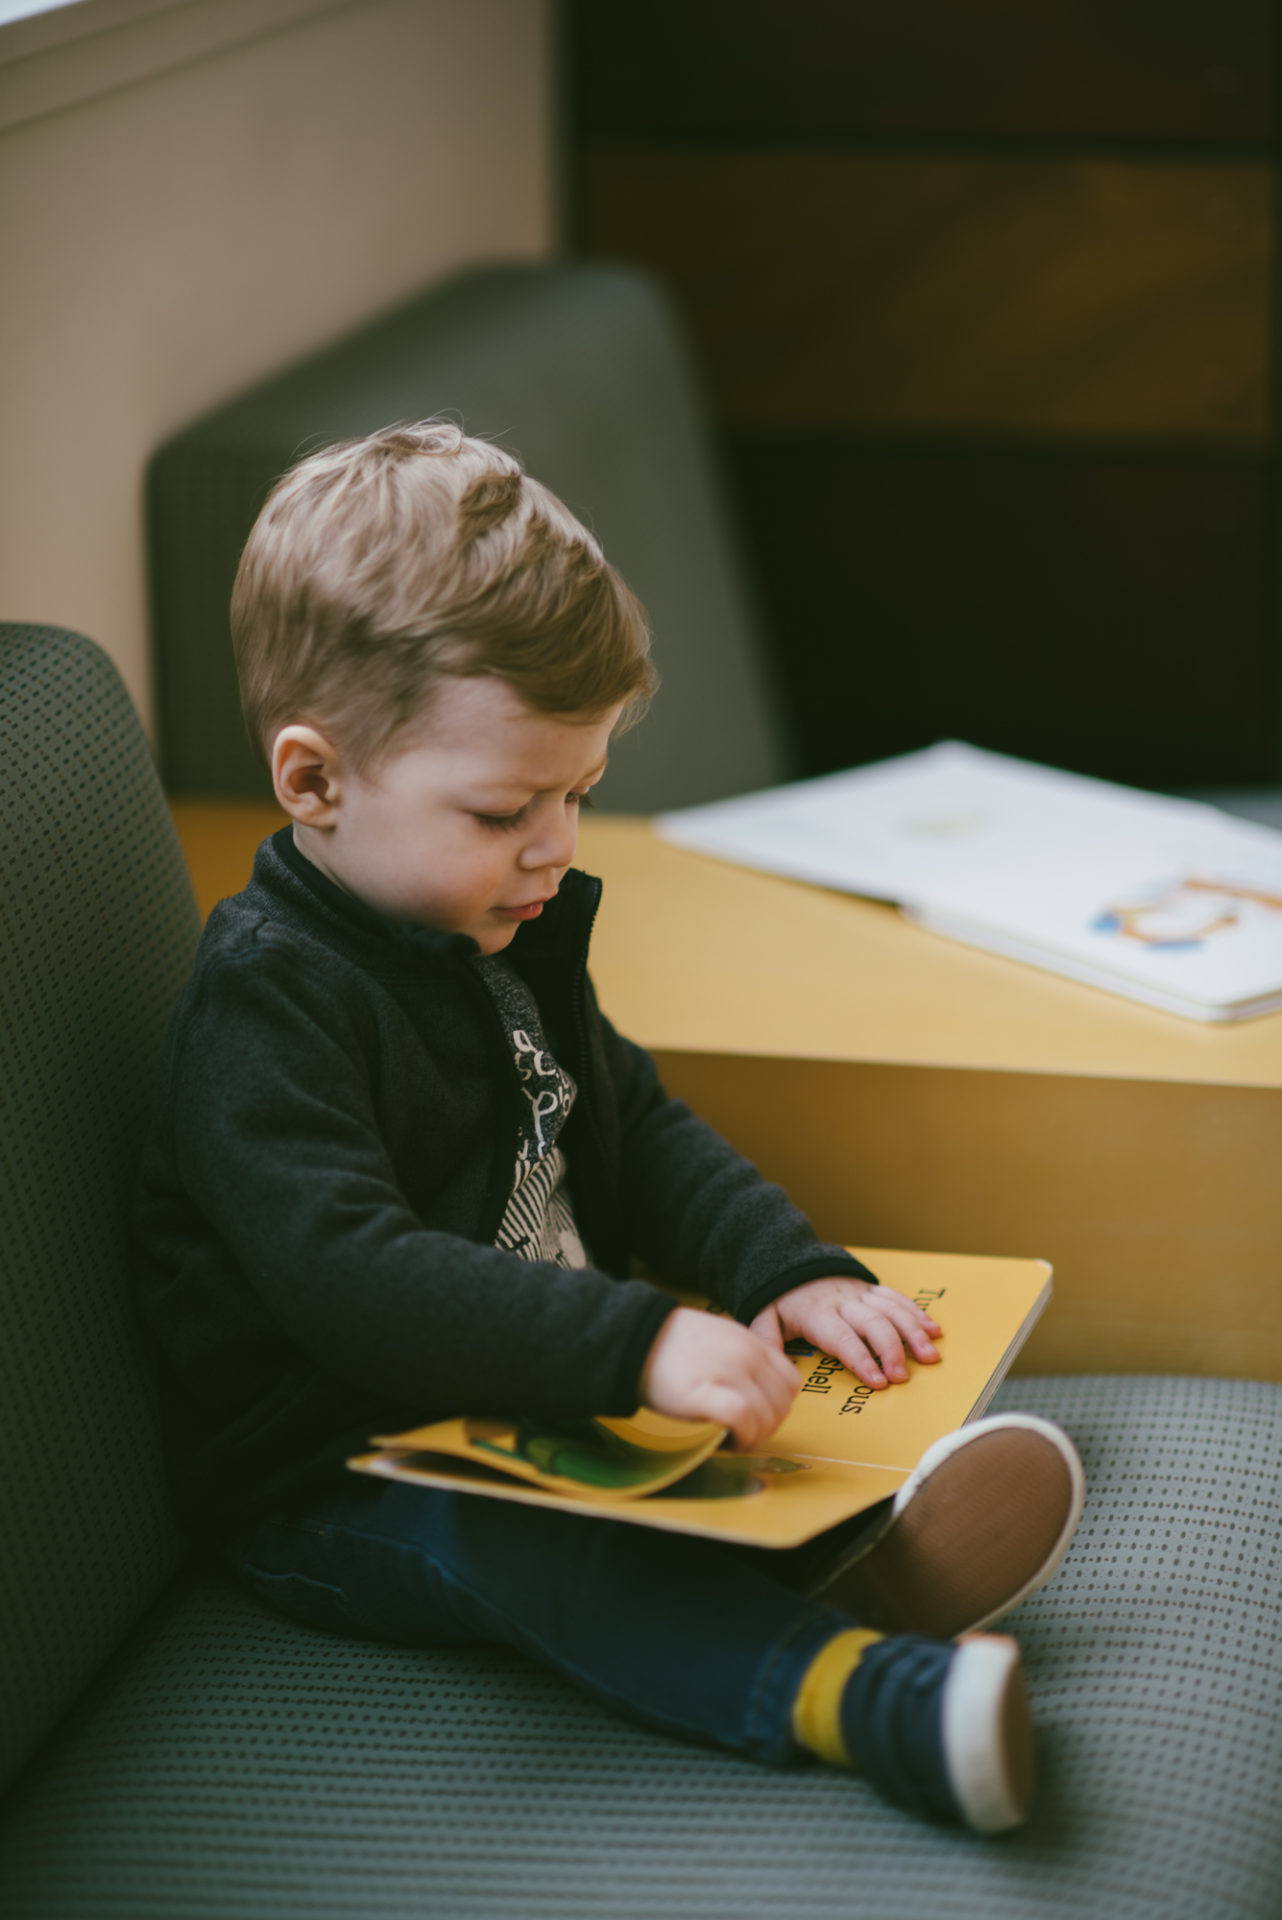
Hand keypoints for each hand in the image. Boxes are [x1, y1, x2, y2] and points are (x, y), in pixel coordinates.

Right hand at [641, 1307, 799, 1449]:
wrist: (634, 1338)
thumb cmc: (669, 1342)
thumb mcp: (718, 1337)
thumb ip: (742, 1358)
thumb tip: (756, 1390)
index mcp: (750, 1341)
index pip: (790, 1381)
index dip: (780, 1405)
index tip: (761, 1416)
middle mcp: (746, 1355)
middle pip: (782, 1403)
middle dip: (770, 1426)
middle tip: (747, 1433)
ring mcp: (729, 1373)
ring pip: (767, 1415)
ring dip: (756, 1436)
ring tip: (735, 1439)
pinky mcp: (707, 1393)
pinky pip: (744, 1420)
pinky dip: (743, 1437)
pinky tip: (728, 1441)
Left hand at [750, 1277, 941, 1389]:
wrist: (791, 1259)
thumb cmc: (781, 1297)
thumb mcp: (765, 1315)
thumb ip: (767, 1338)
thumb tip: (774, 1365)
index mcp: (817, 1313)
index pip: (842, 1338)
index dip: (862, 1360)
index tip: (878, 1382)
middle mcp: (843, 1302)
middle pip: (873, 1324)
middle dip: (892, 1350)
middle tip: (904, 1376)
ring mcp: (859, 1292)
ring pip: (892, 1310)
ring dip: (913, 1333)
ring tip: (930, 1357)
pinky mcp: (870, 1287)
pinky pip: (896, 1298)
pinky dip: (916, 1313)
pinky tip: (933, 1330)